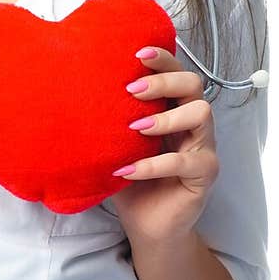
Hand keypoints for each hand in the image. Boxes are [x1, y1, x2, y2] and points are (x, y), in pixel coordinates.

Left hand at [111, 45, 218, 244]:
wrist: (148, 228)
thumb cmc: (133, 183)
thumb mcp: (118, 147)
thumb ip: (110, 123)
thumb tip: (73, 95)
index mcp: (175, 112)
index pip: (178, 75)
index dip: (163, 59)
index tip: (138, 51)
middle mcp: (194, 126)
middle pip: (194, 86)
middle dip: (164, 81)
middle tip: (132, 89)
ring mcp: (204, 149)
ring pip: (201, 114)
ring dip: (164, 118)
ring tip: (134, 128)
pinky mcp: (205, 175)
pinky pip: (184, 162)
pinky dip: (152, 165)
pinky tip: (126, 171)